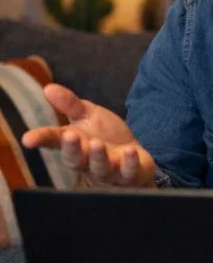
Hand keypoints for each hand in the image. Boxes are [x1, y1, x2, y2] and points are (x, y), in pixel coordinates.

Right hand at [21, 84, 155, 186]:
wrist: (135, 155)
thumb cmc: (105, 136)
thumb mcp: (88, 115)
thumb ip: (70, 105)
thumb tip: (48, 88)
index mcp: (74, 144)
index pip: (53, 141)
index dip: (41, 140)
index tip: (27, 139)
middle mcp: (87, 161)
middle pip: (75, 159)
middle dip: (72, 149)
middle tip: (70, 135)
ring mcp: (108, 169)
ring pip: (99, 167)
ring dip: (98, 156)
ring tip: (97, 143)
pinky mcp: (130, 174)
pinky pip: (129, 172)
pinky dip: (130, 163)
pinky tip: (130, 151)